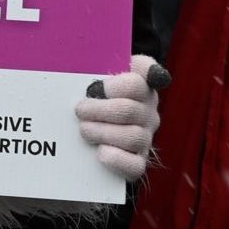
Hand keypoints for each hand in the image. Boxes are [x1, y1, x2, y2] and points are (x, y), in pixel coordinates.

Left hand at [78, 56, 169, 183]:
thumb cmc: (95, 94)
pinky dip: (117, 159)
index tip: (97, 87)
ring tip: (84, 129)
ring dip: (103, 133)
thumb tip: (96, 66)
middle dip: (99, 110)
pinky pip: (135, 166)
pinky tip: (100, 152)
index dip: (116, 86)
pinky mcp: (138, 160)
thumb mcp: (99, 72)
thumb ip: (100, 62)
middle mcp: (148, 111)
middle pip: (129, 110)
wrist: (98, 124)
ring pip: (132, 137)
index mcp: (142, 85)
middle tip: (80, 110)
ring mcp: (145, 137)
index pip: (138, 82)